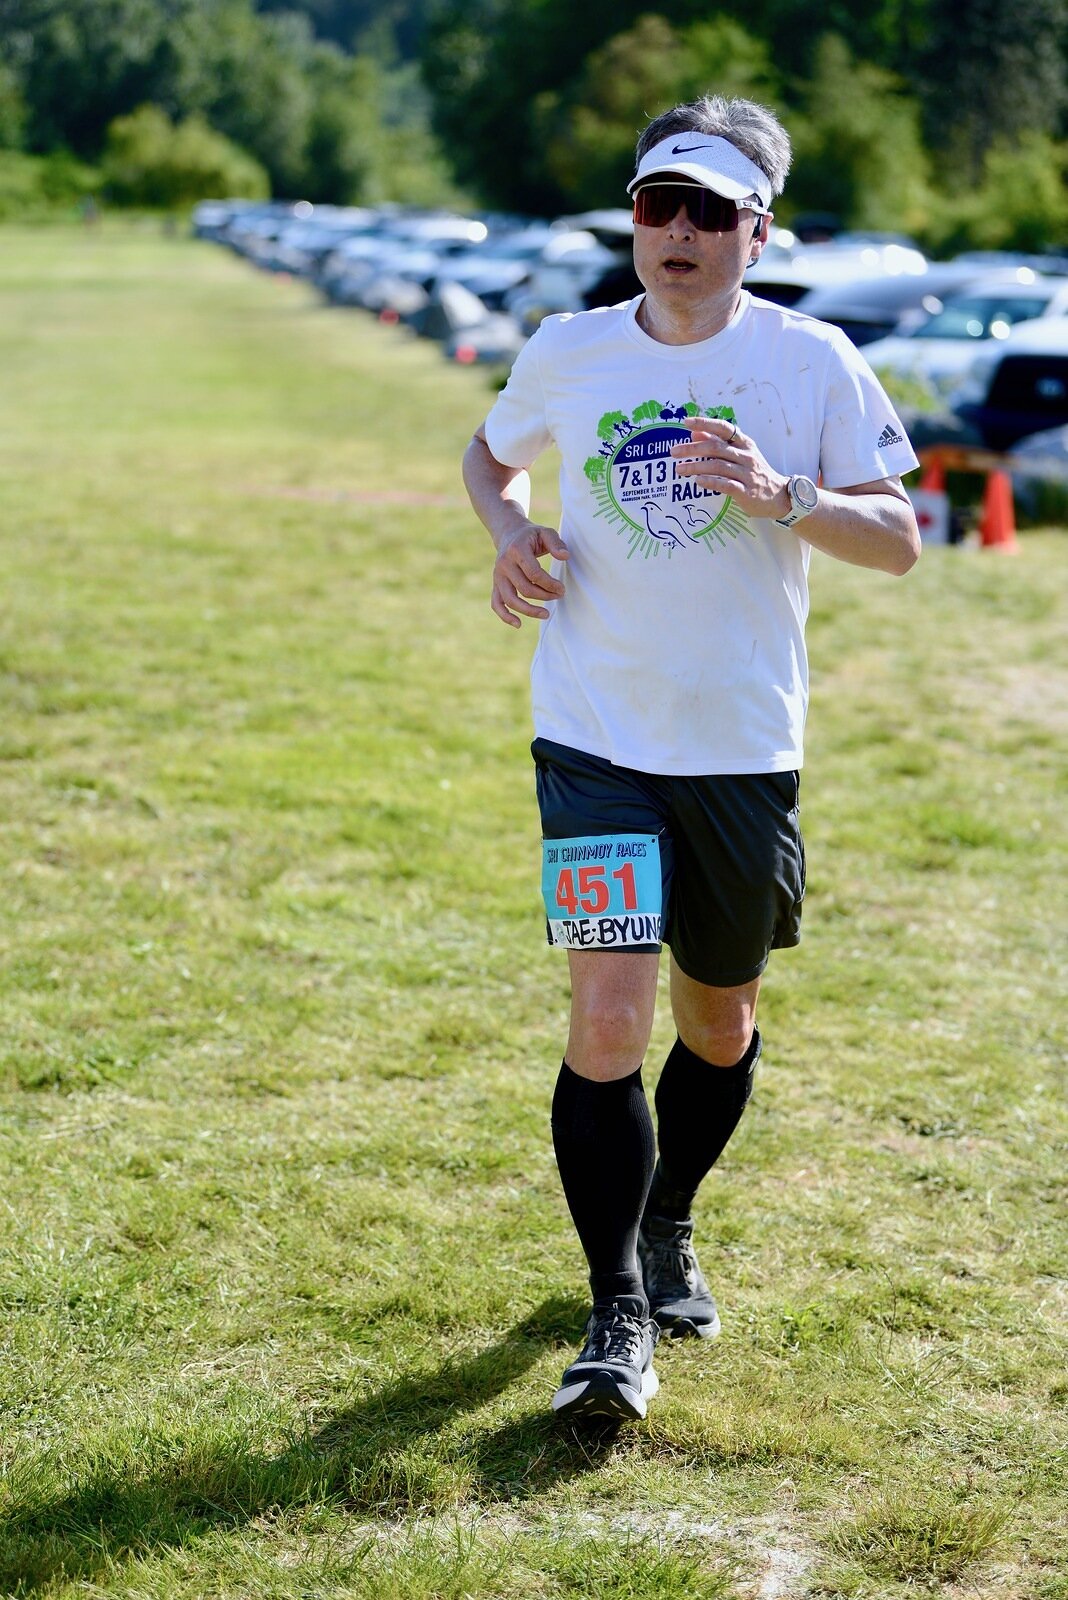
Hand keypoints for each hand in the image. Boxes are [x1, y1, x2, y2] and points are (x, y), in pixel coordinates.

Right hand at [491, 520, 569, 627]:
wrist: (510, 534)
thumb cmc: (532, 536)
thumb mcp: (545, 532)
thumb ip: (556, 543)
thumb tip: (565, 556)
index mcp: (516, 550)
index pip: (534, 573)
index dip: (549, 584)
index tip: (561, 589)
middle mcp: (504, 564)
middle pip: (525, 589)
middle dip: (544, 596)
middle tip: (559, 595)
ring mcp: (498, 575)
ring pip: (511, 600)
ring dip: (529, 610)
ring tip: (546, 614)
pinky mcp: (495, 584)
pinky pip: (497, 603)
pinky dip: (505, 616)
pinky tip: (518, 624)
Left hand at [670, 418, 790, 520]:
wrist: (778, 495)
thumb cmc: (754, 472)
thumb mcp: (739, 453)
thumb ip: (717, 442)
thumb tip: (694, 432)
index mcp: (744, 443)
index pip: (723, 428)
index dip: (704, 423)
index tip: (686, 422)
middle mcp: (746, 455)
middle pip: (716, 447)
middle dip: (692, 448)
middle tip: (674, 452)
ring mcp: (747, 473)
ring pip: (718, 466)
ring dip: (696, 466)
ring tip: (679, 469)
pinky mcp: (746, 491)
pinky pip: (726, 484)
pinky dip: (711, 482)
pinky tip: (697, 481)